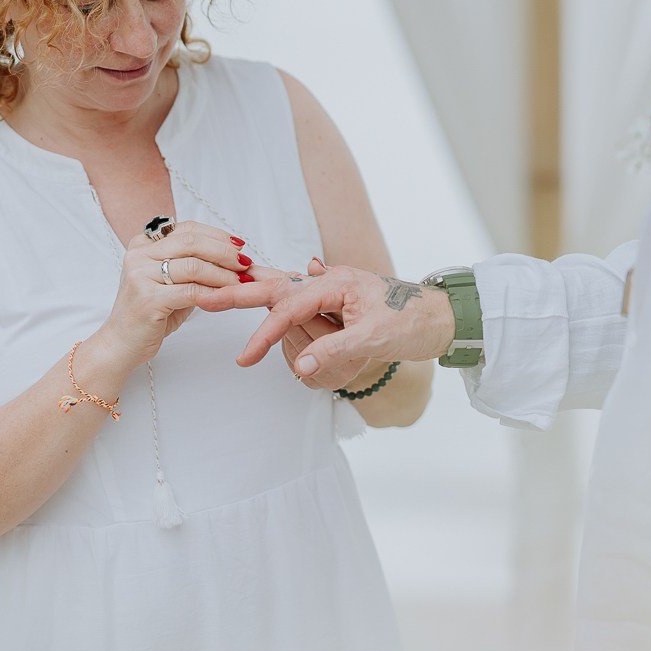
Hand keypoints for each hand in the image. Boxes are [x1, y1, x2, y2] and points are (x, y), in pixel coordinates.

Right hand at [95, 220, 254, 369]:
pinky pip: (191, 291)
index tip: (239, 246)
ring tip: (241, 282)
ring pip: (194, 265)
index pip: (187, 229)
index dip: (217, 235)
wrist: (121, 344)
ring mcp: (140, 276)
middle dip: (224, 252)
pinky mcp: (148, 299)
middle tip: (245, 263)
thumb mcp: (170, 282)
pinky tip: (227, 297)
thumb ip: (193, 265)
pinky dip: (214, 293)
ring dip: (223, 274)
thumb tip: (232, 255)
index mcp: (143, 245)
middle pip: (192, 242)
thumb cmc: (150, 313)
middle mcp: (138, 255)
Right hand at [228, 262, 453, 390]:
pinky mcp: (338, 306)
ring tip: (252, 308)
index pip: (289, 307)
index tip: (244, 357)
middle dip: (241, 295)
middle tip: (205, 299)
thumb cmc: (415, 322)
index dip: (264, 334)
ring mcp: (333, 293)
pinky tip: (273, 301)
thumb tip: (301, 367)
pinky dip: (286, 314)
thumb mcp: (375, 338)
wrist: (444, 319)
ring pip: (290, 303)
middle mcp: (331, 282)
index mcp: (337, 282)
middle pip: (277, 290)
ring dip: (271, 312)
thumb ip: (335, 350)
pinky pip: (304, 310)